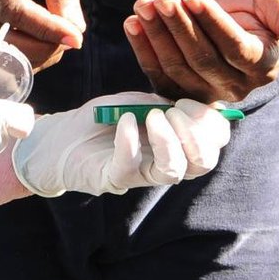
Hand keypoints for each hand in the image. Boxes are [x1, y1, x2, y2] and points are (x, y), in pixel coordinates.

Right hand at [0, 0, 84, 68]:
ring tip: (56, 39)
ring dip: (35, 55)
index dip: (44, 27)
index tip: (74, 37)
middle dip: (42, 46)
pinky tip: (39, 42)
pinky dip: (24, 58)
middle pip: (1, 38)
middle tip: (69, 40)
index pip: (11, 8)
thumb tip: (75, 28)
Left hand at [11, 91, 230, 196]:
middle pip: (203, 162)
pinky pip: (132, 167)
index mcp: (178, 141)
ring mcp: (142, 174)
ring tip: (153, 117)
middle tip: (172, 110)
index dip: (211, 121)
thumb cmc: (105, 118)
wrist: (63, 135)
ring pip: (175, 171)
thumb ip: (169, 103)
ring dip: (170, 140)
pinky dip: (131, 141)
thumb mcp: (142, 102)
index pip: (215, 142)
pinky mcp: (116, 179)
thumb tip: (206, 103)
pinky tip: (124, 121)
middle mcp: (165, 162)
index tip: (186, 100)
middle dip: (196, 132)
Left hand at [123, 0, 278, 102]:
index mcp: (262, 66)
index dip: (213, 24)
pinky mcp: (180, 87)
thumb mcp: (274, 3)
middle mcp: (235, 86)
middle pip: (202, 60)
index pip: (235, 49)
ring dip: (157, 35)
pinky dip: (142, 48)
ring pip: (177, 68)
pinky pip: (157, 74)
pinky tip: (133, 22)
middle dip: (179, 27)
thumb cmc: (253, 2)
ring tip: (144, 4)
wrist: (229, 5)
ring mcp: (205, 90)